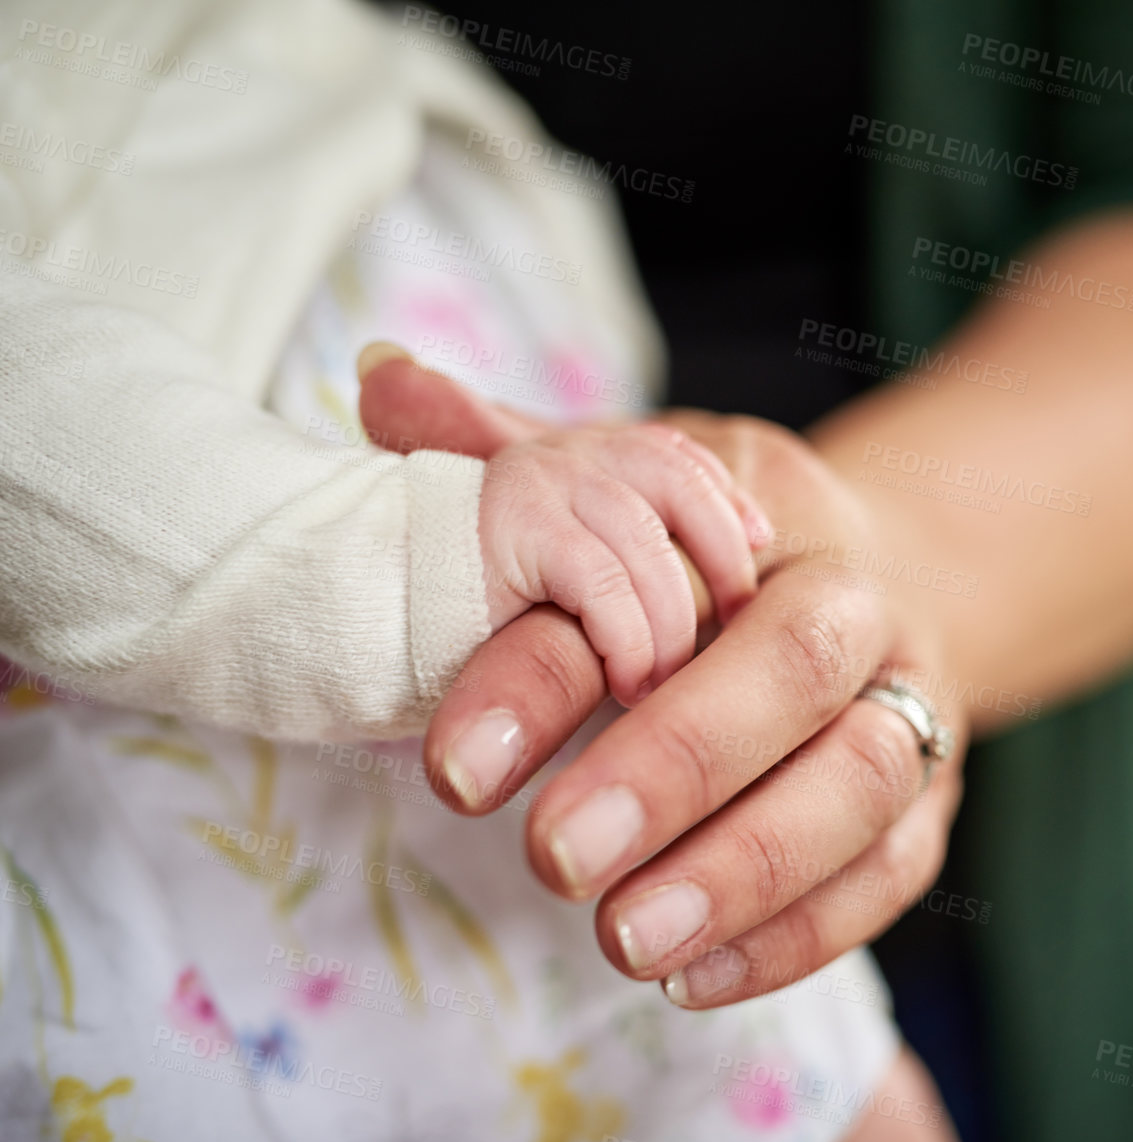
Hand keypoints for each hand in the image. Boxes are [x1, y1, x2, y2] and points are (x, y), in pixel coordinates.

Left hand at [357, 346, 967, 1006]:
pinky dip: (802, 935)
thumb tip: (381, 379)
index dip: (558, 666)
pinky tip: (694, 979)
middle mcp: (860, 605)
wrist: (897, 587)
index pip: (660, 578)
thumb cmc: (730, 548)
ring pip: (861, 783)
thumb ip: (515, 451)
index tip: (458, 763)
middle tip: (557, 859)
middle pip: (791, 671)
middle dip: (676, 765)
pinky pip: (890, 877)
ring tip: (626, 940)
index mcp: (772, 512)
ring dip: (746, 869)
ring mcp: (912, 706)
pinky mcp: (930, 807)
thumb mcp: (633, 483)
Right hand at [477, 421, 771, 705]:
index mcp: (577, 455)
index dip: (723, 501)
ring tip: (665, 682)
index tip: (762, 546)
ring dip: (667, 621)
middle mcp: (557, 453)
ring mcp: (532, 481)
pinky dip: (628, 637)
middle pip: (673, 481)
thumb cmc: (467, 608)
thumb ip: (615, 557)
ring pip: (643, 540)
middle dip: (719, 555)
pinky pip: (600, 579)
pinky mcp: (508, 526)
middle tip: (741, 627)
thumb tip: (680, 542)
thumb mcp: (561, 573)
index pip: (674, 456)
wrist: (355, 599)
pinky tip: (629, 680)